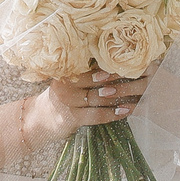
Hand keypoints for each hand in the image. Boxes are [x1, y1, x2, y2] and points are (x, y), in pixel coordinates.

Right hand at [21, 68, 145, 149]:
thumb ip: (87, 72)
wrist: (41, 119)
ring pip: (98, 97)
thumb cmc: (64, 97)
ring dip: (119, 97)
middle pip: (96, 79)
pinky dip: (112, 113)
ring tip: (137, 95)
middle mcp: (65, 84)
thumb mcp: (71, 81)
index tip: (130, 60)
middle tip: (139, 76)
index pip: (91, 65)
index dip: (111, 64)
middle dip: (119, 78)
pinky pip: (96, 114)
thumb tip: (115, 61)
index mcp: (67, 72)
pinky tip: (124, 111)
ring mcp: (67, 101)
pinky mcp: (71, 118)